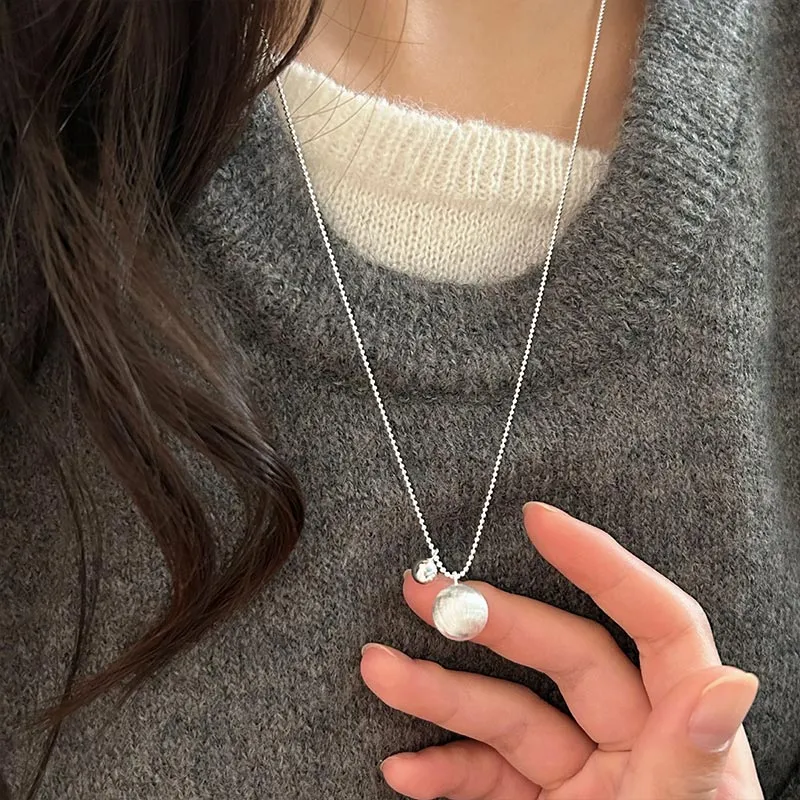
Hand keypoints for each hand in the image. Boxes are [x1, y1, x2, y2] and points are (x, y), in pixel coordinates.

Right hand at [361, 502, 763, 799]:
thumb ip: (691, 763)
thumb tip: (731, 681)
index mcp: (687, 740)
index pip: (656, 624)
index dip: (604, 565)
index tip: (541, 520)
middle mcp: (638, 746)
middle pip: (564, 657)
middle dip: (491, 625)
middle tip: (423, 596)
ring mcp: (586, 778)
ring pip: (510, 713)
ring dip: (440, 694)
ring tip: (379, 669)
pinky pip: (490, 776)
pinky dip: (444, 770)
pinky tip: (402, 768)